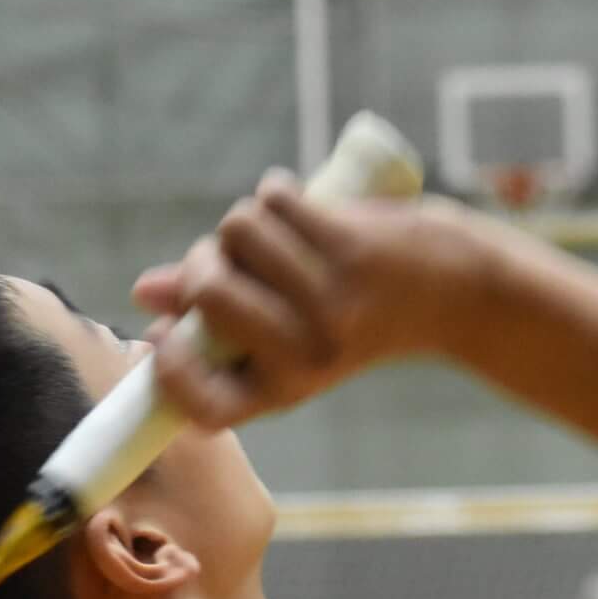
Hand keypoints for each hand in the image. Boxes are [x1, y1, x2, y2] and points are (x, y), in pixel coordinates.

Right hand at [132, 176, 496, 431]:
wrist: (452, 291)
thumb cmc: (355, 313)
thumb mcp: (286, 332)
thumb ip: (213, 317)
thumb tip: (145, 294)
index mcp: (286, 388)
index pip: (203, 405)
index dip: (170, 370)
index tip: (163, 335)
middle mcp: (307, 355)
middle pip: (208, 289)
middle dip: (205, 260)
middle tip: (230, 258)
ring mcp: (330, 301)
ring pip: (237, 230)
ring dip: (249, 222)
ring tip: (281, 236)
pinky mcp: (349, 248)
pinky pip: (273, 200)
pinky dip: (280, 193)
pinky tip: (305, 209)